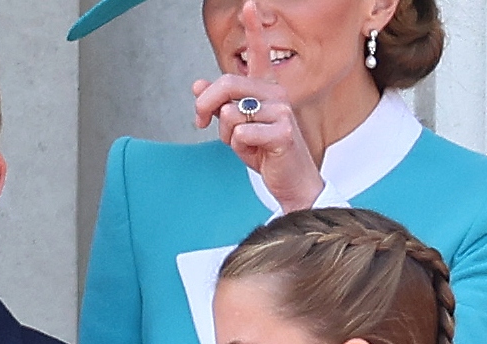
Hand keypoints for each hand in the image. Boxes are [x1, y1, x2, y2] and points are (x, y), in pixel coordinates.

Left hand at [192, 0, 323, 211]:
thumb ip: (219, 106)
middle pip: (227, 83)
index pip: (259, 54)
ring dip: (225, 135)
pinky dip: (239, 148)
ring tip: (243, 145)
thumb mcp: (236, 128)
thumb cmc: (265, 153)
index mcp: (266, 89)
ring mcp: (282, 112)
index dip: (254, 28)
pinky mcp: (283, 132)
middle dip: (205, 105)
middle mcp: (277, 94)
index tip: (250, 3)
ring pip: (230, 112)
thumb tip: (196, 84)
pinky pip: (241, 133)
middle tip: (199, 123)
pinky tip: (256, 155)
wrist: (290, 182)